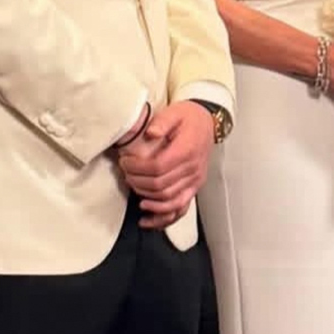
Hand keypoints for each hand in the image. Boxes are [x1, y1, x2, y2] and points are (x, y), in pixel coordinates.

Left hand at [116, 101, 213, 229]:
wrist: (208, 123)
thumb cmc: (188, 117)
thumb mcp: (174, 112)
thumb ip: (162, 122)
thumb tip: (150, 133)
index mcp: (186, 150)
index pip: (158, 167)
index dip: (137, 168)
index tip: (125, 162)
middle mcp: (193, 169)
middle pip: (161, 186)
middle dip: (138, 183)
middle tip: (125, 174)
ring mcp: (195, 181)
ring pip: (169, 201)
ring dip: (148, 200)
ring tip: (134, 192)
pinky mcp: (194, 188)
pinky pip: (180, 209)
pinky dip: (163, 218)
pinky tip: (147, 220)